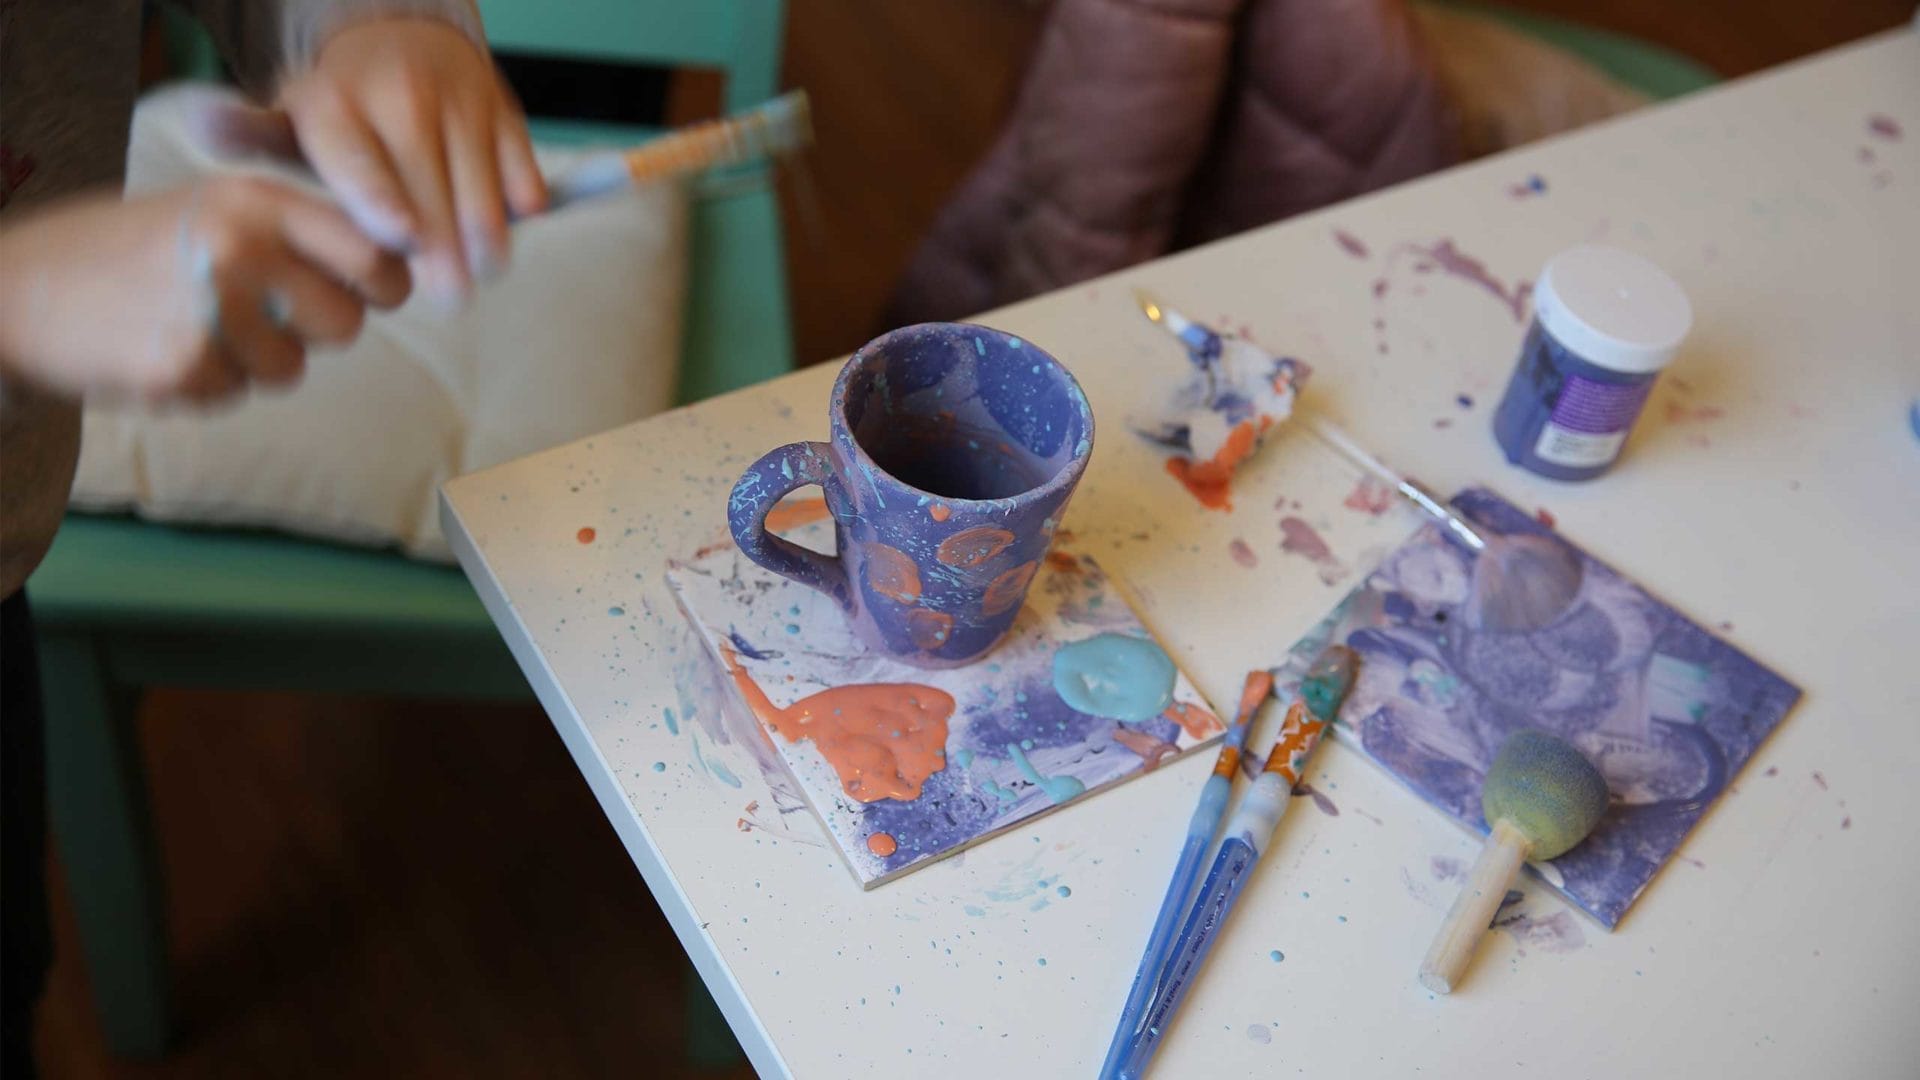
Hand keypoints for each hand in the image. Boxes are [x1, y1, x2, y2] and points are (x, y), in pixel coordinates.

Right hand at [0, 176, 409, 403]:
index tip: (371, 291)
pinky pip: (236, 393)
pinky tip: (165, 346)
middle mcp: (241, 249)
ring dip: (258, 360)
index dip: (385, 283)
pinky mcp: (184, 367)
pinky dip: (209, 382)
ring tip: (199, 323)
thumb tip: (396, 264)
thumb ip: (298, 231)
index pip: (373, 254)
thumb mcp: (218, 206)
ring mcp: (211, 310)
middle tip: (266, 313)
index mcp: (256, 201)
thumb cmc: (136, 246)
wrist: (21, 285)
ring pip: (293, 367)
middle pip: (345, 323)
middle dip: (316, 330)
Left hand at [276, 17, 546, 304]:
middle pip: (431, 187)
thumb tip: (202, 125)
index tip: (403, 244)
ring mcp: (459, 100)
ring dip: (488, 242)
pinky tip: (501, 232)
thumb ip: (252, 136)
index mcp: (336, 104)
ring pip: (482, 187)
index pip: (361, 163)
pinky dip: (519, 208)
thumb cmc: (349, 109)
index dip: (385, 205)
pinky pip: (521, 171)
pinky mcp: (505, 110)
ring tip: (482, 273)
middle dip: (446, 252)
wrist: (405, 39)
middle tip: (452, 299)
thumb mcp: (294, 120)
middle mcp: (401, 94)